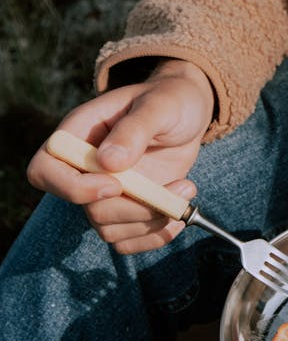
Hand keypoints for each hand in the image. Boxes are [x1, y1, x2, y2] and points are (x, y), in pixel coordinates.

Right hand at [27, 59, 214, 252]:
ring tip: (186, 191)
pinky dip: (156, 236)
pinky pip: (128, 240)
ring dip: (151, 221)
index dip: (73, 187)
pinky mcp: (127, 209)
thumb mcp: (159, 105)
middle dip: (134, 208)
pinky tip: (180, 213)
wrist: (190, 113)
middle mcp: (86, 168)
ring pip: (109, 229)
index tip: (116, 184)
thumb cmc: (170, 100)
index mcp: (79, 134)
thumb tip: (108, 162)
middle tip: (178, 189)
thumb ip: (134, 129)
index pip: (44, 171)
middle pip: (86, 209)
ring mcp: (106, 192)